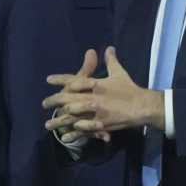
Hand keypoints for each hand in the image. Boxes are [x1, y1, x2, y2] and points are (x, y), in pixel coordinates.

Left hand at [43, 47, 163, 140]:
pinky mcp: (100, 125)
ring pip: (72, 117)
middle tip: (44, 103)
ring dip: (59, 121)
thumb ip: (111, 61)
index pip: (74, 80)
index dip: (60, 79)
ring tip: (48, 124)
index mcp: (95, 84)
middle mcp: (92, 98)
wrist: (141, 106)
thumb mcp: (119, 73)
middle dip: (54, 101)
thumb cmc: (129, 89)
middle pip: (68, 99)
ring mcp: (95, 113)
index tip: (48, 79)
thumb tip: (109, 48)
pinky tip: (64, 136)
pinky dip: (73, 133)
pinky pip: (83, 130)